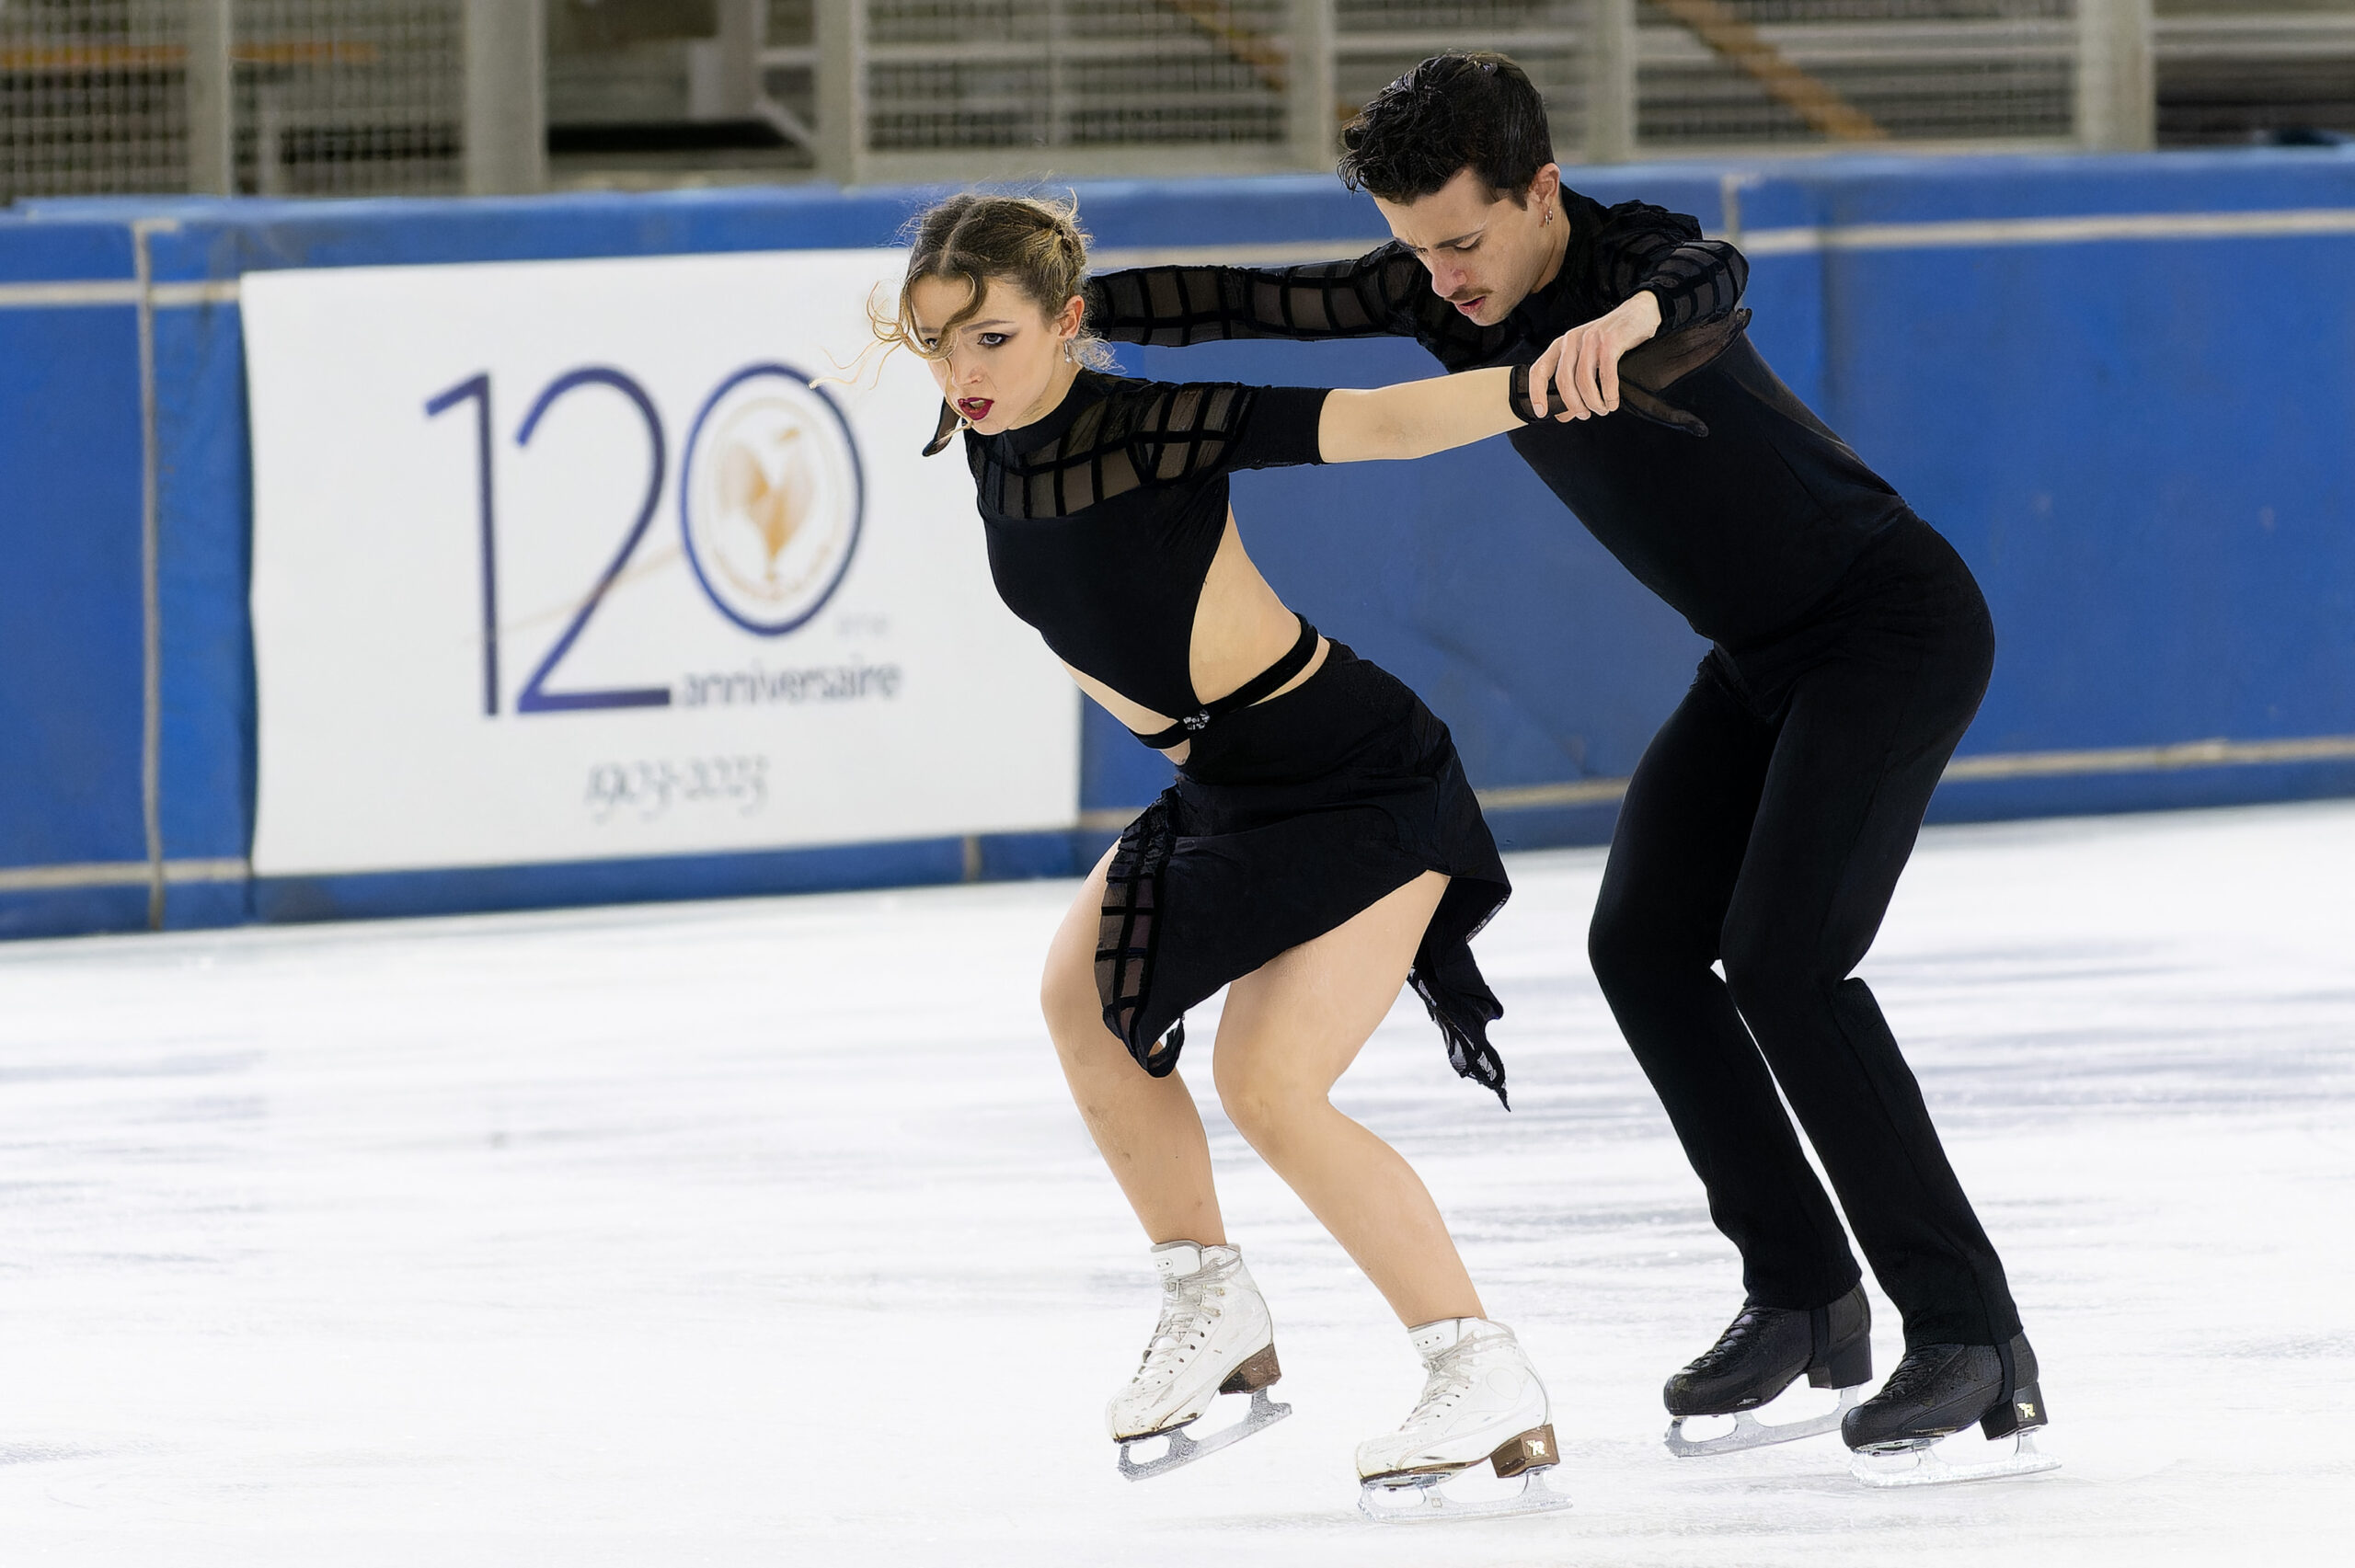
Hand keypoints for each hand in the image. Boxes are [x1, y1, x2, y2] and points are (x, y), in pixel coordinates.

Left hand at [1531, 291, 1663, 421]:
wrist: (1640, 312)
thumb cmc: (1612, 339)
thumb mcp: (1588, 357)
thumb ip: (1575, 383)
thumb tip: (1564, 414)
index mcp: (1562, 344)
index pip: (1539, 370)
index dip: (1536, 393)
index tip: (1541, 412)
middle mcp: (1572, 340)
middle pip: (1563, 381)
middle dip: (1573, 404)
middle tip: (1584, 415)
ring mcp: (1590, 340)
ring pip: (1583, 381)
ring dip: (1593, 402)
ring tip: (1602, 410)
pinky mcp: (1610, 342)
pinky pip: (1605, 376)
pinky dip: (1609, 394)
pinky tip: (1612, 402)